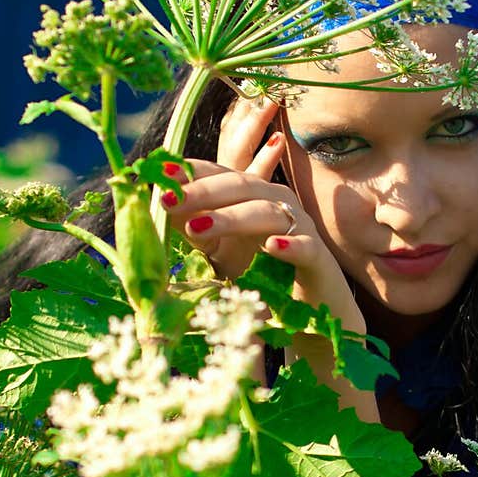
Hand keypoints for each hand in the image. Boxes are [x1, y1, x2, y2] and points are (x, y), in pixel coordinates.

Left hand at [160, 95, 364, 330]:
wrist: (309, 305)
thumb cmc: (264, 273)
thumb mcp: (223, 249)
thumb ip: (199, 228)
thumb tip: (163, 207)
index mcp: (256, 195)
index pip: (222, 173)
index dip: (193, 171)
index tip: (160, 171)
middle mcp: (278, 202)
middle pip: (241, 186)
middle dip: (202, 191)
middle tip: (168, 199)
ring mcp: (300, 227)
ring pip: (266, 213)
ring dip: (231, 219)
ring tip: (196, 228)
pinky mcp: (317, 257)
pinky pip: (304, 247)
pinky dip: (288, 246)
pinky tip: (270, 248)